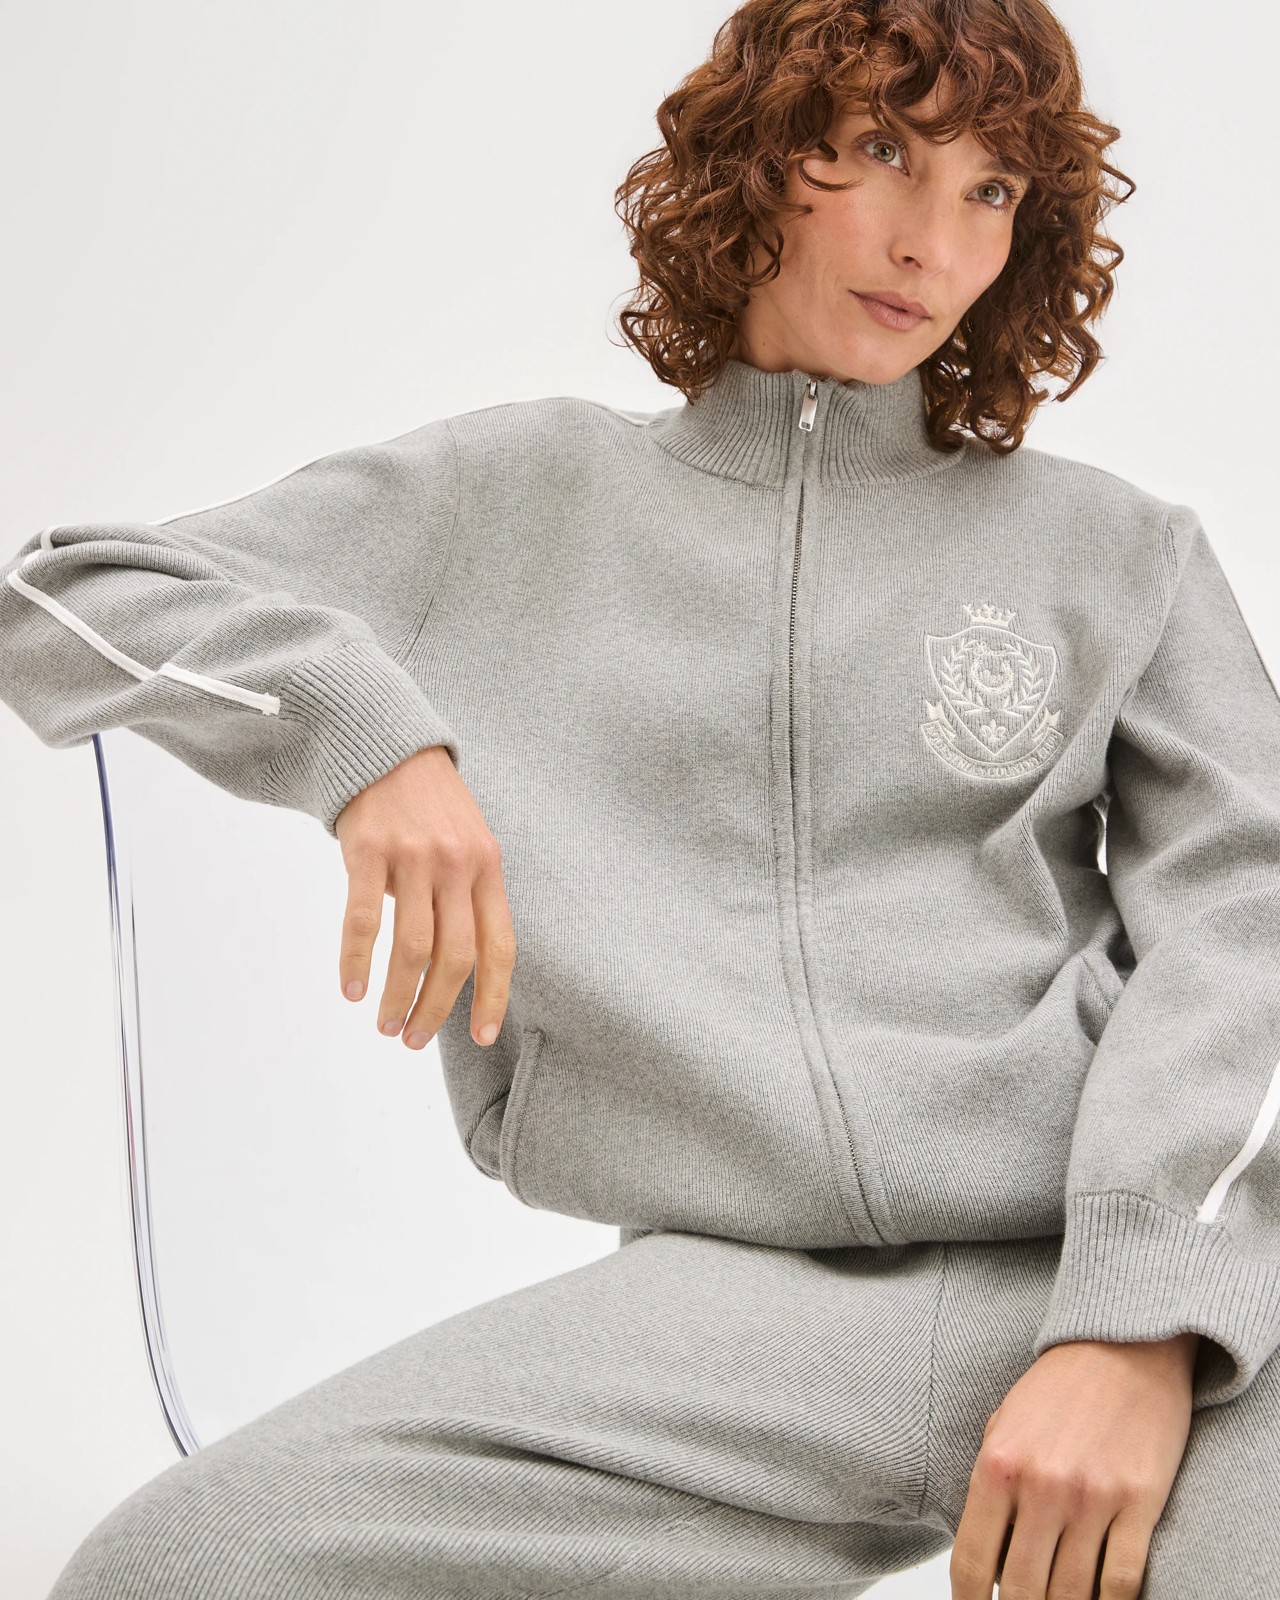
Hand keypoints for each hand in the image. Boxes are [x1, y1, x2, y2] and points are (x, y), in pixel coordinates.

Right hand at [333, 744, 515, 1051]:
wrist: (385, 746)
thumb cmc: (428, 805)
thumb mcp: (468, 843)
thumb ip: (468, 896)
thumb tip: (457, 966)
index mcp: (488, 868)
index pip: (500, 946)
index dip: (493, 997)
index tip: (483, 1035)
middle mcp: (457, 865)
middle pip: (456, 958)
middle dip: (437, 1009)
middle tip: (414, 1038)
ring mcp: (414, 858)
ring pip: (413, 949)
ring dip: (398, 997)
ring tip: (385, 1024)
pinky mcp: (370, 851)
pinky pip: (364, 921)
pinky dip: (356, 962)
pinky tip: (350, 989)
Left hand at [950, 1333, 1197, 1599]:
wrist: (1123, 1347)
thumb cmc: (1057, 1389)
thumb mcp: (1003, 1426)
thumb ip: (990, 1488)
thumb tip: (984, 1556)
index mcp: (998, 1466)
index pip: (973, 1563)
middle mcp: (1042, 1486)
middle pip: (1022, 1589)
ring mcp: (1093, 1498)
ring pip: (1071, 1595)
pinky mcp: (1140, 1503)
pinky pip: (1122, 1582)